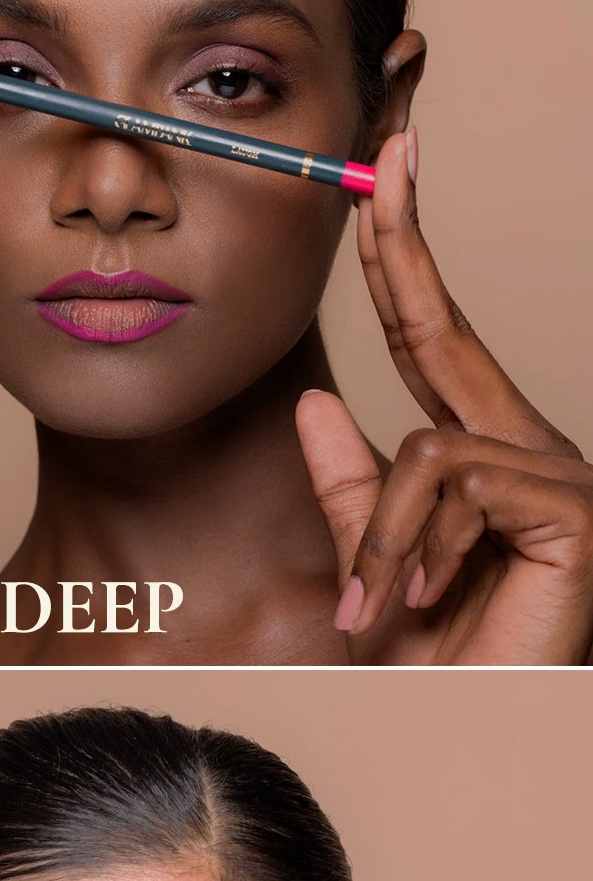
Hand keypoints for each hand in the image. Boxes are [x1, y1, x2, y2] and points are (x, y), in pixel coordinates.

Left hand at [297, 125, 592, 662]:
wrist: (468, 725)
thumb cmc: (432, 655)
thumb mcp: (372, 558)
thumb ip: (349, 484)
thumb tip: (314, 403)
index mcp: (482, 452)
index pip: (432, 337)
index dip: (405, 259)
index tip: (387, 177)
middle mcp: (530, 448)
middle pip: (446, 329)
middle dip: (407, 243)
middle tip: (388, 156)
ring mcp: (559, 475)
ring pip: (425, 448)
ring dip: (381, 538)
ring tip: (380, 606)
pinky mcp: (572, 510)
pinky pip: (454, 484)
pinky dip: (410, 546)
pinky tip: (420, 598)